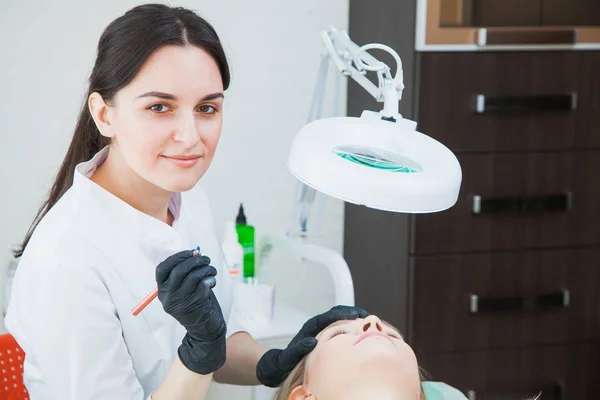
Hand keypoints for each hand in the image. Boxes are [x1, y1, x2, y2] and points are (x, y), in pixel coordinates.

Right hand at [156, 250, 225, 374]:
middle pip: (178, 270)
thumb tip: (196, 252)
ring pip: (193, 276)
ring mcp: (180, 302)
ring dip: (206, 269)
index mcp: (162, 291)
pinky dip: (210, 279)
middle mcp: (168, 297)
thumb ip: (186, 272)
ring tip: (212, 271)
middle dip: (194, 260)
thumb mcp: (185, 289)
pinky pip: (203, 285)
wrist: (204, 330)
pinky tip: (212, 282)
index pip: (162, 269)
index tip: (191, 252)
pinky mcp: (194, 305)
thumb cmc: (196, 304)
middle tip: (206, 259)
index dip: (176, 257)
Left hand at [256, 305, 369, 386]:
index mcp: (310, 327)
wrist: (282, 363)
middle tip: (366, 314)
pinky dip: (351, 326)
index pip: (328, 316)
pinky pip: (340, 327)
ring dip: (353, 317)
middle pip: (336, 313)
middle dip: (351, 312)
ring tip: (368, 320)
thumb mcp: (290, 356)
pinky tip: (361, 331)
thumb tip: (311, 341)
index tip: (354, 314)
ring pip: (340, 318)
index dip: (341, 314)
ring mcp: (322, 329)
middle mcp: (317, 325)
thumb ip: (298, 348)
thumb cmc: (286, 361)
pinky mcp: (326, 335)